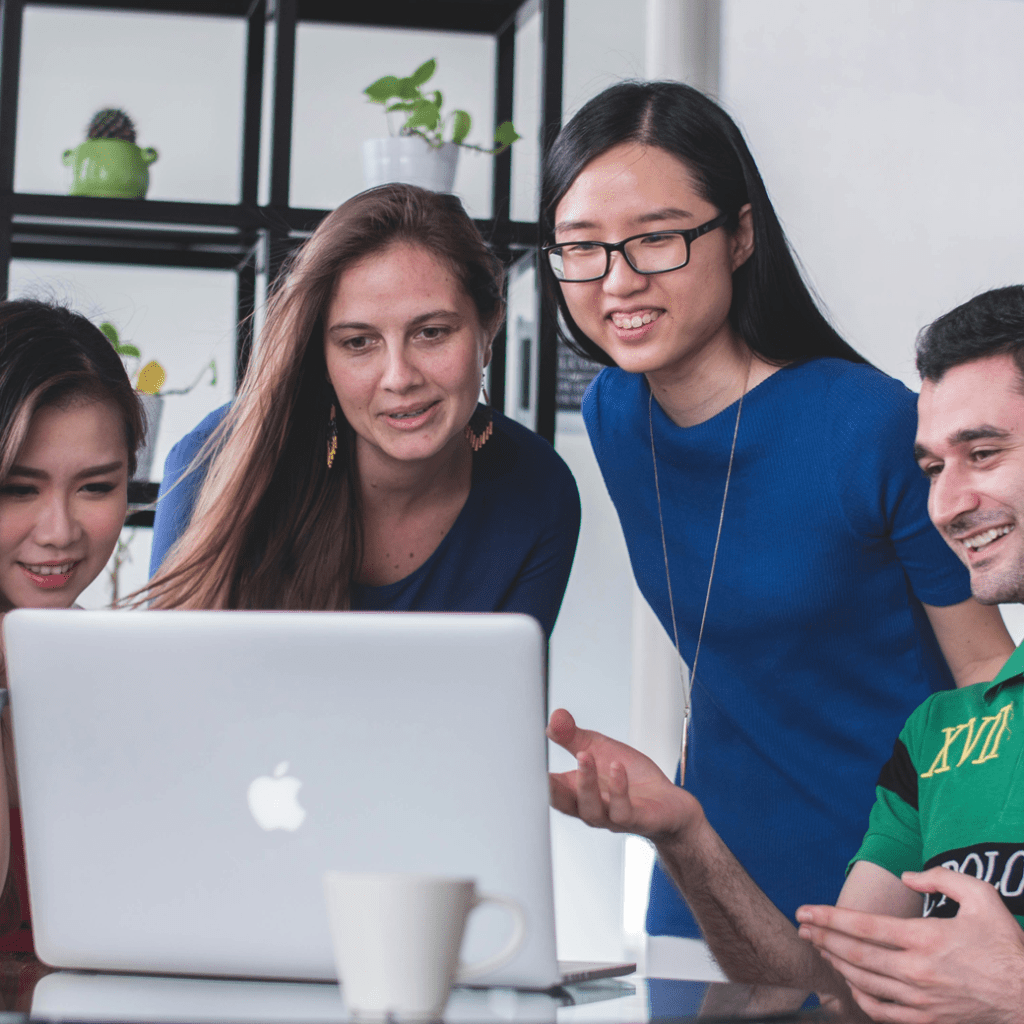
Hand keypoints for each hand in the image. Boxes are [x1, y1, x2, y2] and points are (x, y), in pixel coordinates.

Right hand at [546, 708, 700, 842]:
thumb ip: (573, 736)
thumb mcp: (599, 750)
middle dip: (550, 787)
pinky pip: (622, 810)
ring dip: (586, 782)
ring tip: (584, 755)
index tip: (521, 759)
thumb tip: (555, 717)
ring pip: (590, 809)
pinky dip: (617, 789)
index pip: (547, 787)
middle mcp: (589, 808)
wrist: (669, 805)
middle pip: (562, 803)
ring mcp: (611, 817)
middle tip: (541, 769)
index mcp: (576, 792)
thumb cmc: (632, 780)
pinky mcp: (636, 820)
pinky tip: (616, 767)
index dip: (532, 777)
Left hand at [796, 867, 1023, 1023]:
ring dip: (836, 964)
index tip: (804, 911)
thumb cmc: (1005, 945)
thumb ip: (940, 878)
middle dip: (822, 939)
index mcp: (925, 938)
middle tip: (802, 928)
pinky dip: (859, 997)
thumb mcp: (982, 897)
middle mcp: (917, 971)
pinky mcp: (928, 1021)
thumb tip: (906, 876)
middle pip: (855, 954)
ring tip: (820, 949)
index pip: (863, 925)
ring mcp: (921, 1000)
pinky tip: (851, 982)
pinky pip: (882, 1012)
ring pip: (864, 982)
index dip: (828, 917)